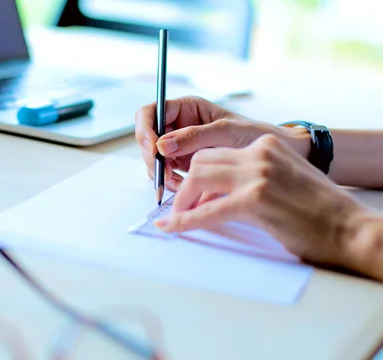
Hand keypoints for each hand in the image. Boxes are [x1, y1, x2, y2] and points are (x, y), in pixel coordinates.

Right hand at [135, 96, 310, 190]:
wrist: (277, 155)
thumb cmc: (256, 135)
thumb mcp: (227, 132)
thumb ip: (194, 136)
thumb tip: (162, 145)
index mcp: (186, 108)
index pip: (150, 113)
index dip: (145, 130)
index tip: (153, 149)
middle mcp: (179, 125)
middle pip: (147, 138)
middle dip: (152, 157)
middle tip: (165, 172)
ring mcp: (179, 147)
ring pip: (153, 159)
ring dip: (161, 173)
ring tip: (179, 183)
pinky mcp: (183, 165)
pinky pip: (166, 173)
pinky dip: (170, 182)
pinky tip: (184, 187)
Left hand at [154, 135, 368, 268]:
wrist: (350, 228)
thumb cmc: (319, 212)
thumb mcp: (283, 180)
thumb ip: (251, 179)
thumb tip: (215, 196)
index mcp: (266, 145)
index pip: (215, 152)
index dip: (196, 175)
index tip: (188, 193)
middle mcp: (259, 153)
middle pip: (201, 162)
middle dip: (184, 185)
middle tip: (178, 207)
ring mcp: (257, 174)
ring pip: (198, 179)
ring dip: (181, 201)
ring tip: (174, 218)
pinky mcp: (255, 199)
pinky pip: (207, 211)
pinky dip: (184, 221)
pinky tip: (170, 228)